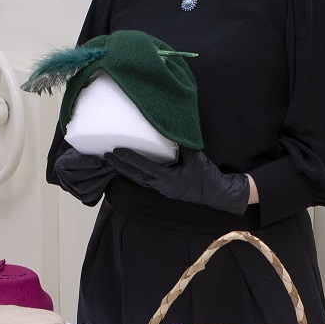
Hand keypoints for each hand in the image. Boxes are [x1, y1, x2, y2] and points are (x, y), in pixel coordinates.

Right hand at [53, 148, 114, 204]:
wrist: (81, 167)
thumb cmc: (83, 155)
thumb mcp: (82, 149)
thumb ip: (88, 150)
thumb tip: (102, 149)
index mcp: (61, 164)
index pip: (72, 163)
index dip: (86, 162)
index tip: (99, 160)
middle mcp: (63, 178)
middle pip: (80, 177)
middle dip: (97, 171)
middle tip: (110, 165)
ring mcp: (71, 189)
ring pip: (85, 188)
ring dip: (101, 179)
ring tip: (112, 171)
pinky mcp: (81, 197)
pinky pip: (91, 195)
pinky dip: (101, 187)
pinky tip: (108, 178)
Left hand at [105, 149, 249, 213]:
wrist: (218, 194)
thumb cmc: (207, 177)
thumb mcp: (196, 158)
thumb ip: (184, 145)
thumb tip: (173, 130)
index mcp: (168, 180)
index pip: (144, 168)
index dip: (130, 159)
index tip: (117, 151)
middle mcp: (162, 186)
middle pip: (136, 176)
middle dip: (120, 167)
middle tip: (106, 156)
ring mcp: (163, 189)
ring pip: (140, 180)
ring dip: (126, 170)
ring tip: (113, 161)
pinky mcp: (166, 188)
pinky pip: (147, 180)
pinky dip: (137, 173)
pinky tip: (130, 167)